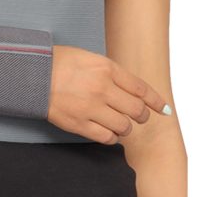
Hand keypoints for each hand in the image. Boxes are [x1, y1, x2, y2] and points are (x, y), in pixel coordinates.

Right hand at [47, 45, 170, 143]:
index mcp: (107, 70)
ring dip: (125, 128)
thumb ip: (110, 72)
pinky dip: (111, 138)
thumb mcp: (89, 58)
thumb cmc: (58, 63)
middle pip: (136, 111)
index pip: (142, 89)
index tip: (163, 109)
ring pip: (123, 127)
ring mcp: (91, 108)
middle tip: (137, 117)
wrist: (32, 74)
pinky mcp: (78, 124)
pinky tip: (108, 133)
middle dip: (141, 116)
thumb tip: (128, 88)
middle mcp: (103, 89)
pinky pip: (105, 137)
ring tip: (119, 125)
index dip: (156, 102)